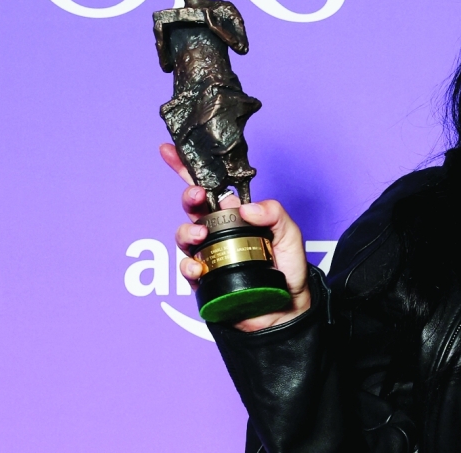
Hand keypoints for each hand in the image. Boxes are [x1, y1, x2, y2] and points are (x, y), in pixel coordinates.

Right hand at [161, 144, 311, 331]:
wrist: (286, 310)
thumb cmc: (288, 268)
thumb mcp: (290, 234)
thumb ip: (275, 214)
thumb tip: (246, 208)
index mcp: (237, 215)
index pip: (211, 187)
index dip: (189, 168)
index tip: (171, 150)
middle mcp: (219, 232)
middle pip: (193, 208)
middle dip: (188, 197)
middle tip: (195, 196)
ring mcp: (209, 254)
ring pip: (185, 235)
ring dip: (186, 231)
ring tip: (199, 236)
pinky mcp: (204, 279)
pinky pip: (187, 268)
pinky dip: (188, 265)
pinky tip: (199, 267)